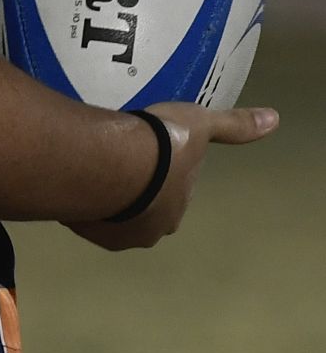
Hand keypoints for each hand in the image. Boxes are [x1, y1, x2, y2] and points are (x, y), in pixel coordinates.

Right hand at [66, 100, 278, 251]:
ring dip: (107, 196)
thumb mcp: (203, 126)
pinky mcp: (85, 229)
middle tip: (121, 157)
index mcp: (174, 212)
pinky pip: (85, 213)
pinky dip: (82, 199)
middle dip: (136, 190)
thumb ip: (235, 125)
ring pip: (112, 213)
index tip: (152, 153)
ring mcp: (115, 233)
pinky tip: (76, 175)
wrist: (110, 160)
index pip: (172, 194)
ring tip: (94, 163)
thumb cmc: (162, 145)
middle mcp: (149, 230)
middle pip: (143, 209)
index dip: (164, 174)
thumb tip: (275, 119)